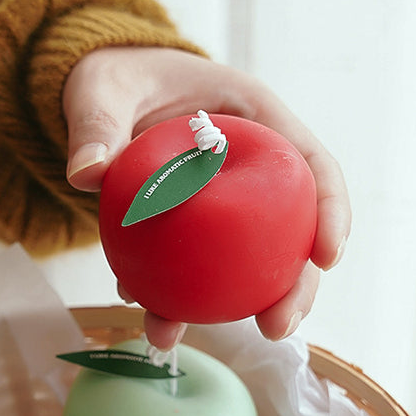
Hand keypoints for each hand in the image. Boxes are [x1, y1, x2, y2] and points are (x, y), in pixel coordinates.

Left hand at [63, 47, 349, 347]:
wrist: (98, 101)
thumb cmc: (116, 78)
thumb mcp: (104, 89)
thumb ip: (97, 124)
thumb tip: (87, 173)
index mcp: (252, 120)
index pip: (310, 164)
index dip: (329, 210)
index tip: (327, 257)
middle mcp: (245, 170)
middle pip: (289, 231)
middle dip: (292, 286)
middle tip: (277, 327)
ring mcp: (219, 208)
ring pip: (244, 264)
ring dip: (227, 310)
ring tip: (186, 336)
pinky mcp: (188, 234)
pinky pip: (192, 272)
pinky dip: (175, 300)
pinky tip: (154, 320)